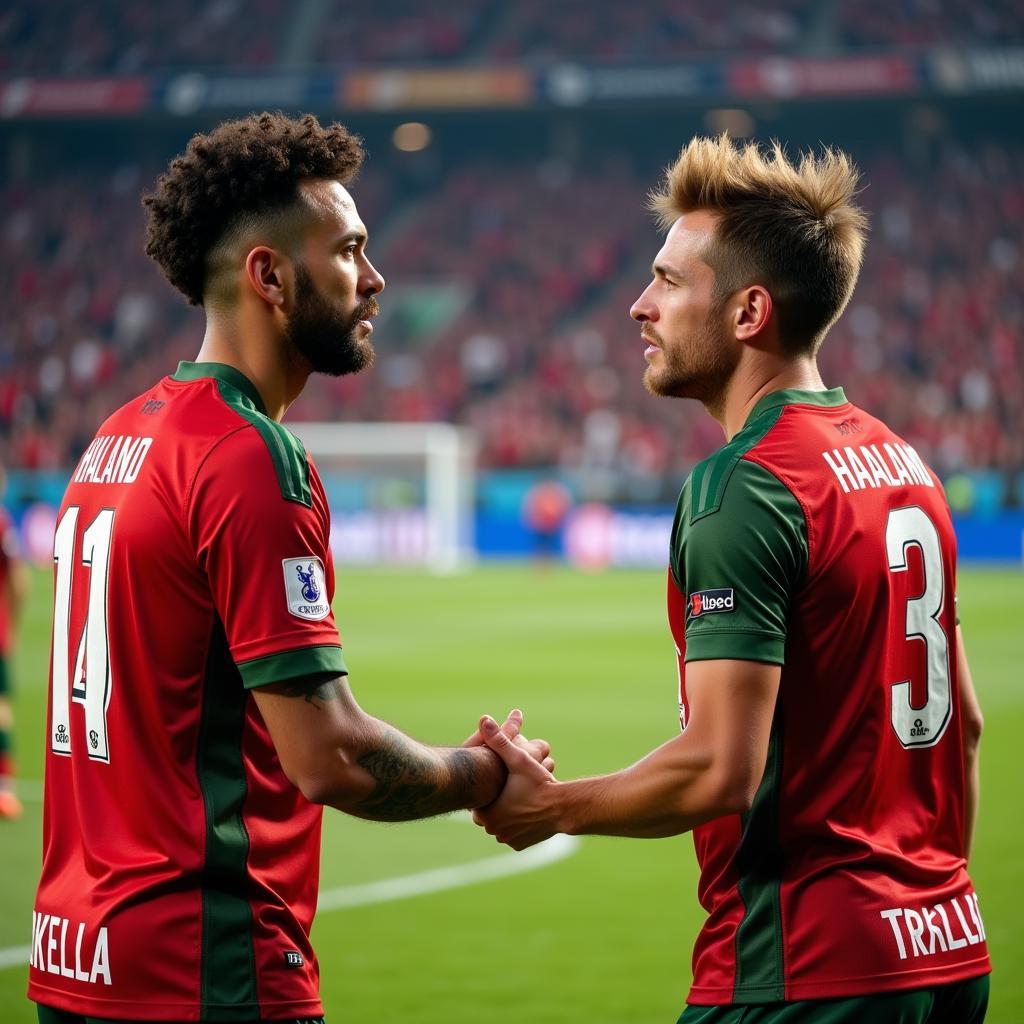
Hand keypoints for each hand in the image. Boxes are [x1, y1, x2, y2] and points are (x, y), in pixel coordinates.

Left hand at [472, 715, 559, 850]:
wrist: (564, 808)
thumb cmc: (539, 782)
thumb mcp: (518, 759)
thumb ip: (498, 740)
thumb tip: (483, 719)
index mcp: (485, 814)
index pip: (478, 799)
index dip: (488, 788)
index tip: (498, 780)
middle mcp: (493, 831)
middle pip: (488, 812)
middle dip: (496, 801)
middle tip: (508, 788)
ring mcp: (507, 840)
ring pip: (500, 823)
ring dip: (505, 813)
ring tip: (516, 798)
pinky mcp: (519, 846)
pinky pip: (512, 832)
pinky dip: (516, 824)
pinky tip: (524, 811)